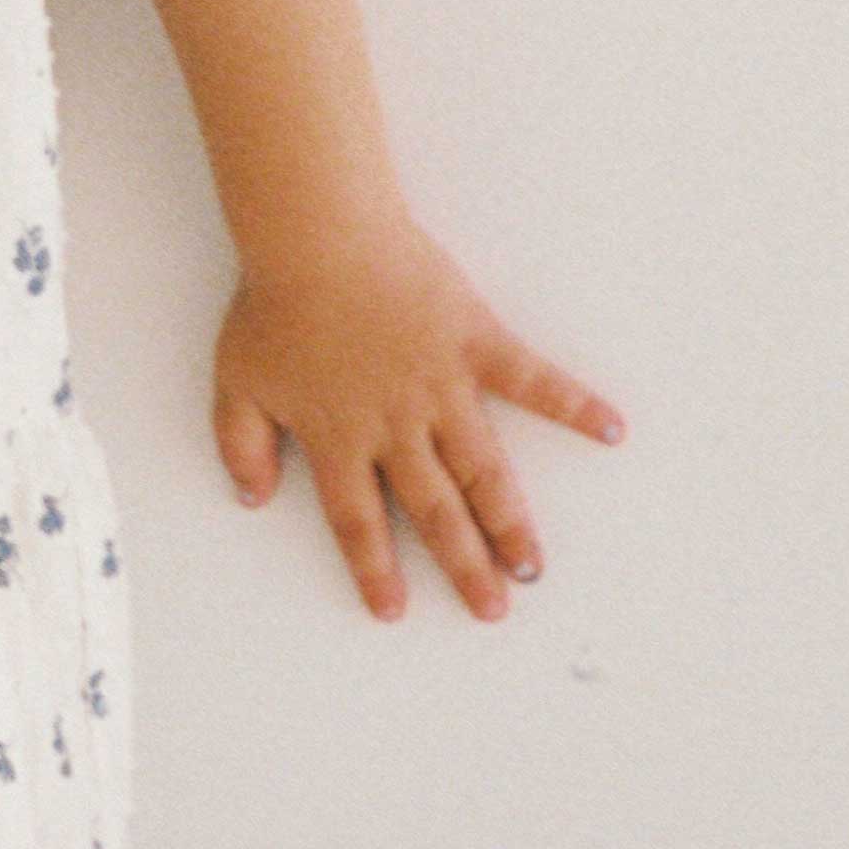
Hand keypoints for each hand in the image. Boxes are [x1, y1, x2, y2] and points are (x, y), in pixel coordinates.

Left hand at [211, 216, 622, 624]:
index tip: (394, 610)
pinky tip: (612, 430)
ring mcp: (442, 388)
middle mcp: (397, 427)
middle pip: (435, 512)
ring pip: (483, 470)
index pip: (357, 523)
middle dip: (465, 566)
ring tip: (533, 566)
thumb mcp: (235, 383)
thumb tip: (251, 499)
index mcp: (340, 439)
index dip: (375, 570)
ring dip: (510, 522)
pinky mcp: (476, 343)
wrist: (318, 238)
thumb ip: (240, 446)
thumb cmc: (274, 306)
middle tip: (493, 609)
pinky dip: (574, 405)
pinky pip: (533, 380)